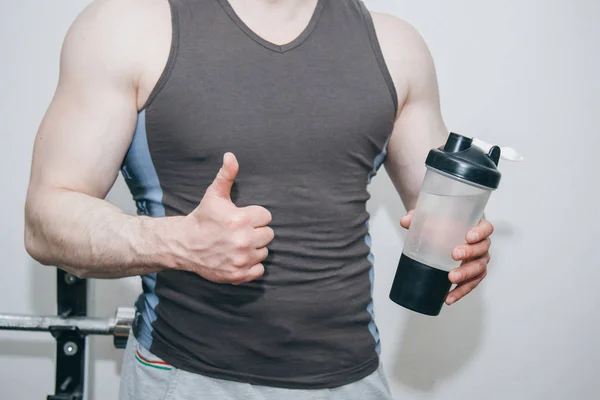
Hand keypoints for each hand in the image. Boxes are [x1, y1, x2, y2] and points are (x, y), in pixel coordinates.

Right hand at [172, 153, 273, 284]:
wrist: (184, 245)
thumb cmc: (203, 218)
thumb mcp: (214, 195)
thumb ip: (227, 175)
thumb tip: (231, 156)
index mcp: (241, 219)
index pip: (266, 217)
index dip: (255, 217)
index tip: (242, 218)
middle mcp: (243, 240)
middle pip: (269, 235)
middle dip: (256, 232)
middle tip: (240, 232)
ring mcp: (241, 259)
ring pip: (264, 252)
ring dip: (254, 249)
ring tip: (238, 244)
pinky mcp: (238, 274)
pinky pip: (259, 270)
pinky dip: (252, 266)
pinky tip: (239, 258)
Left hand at [400, 210, 493, 304]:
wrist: (442, 231)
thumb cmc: (442, 221)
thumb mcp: (431, 216)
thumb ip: (418, 216)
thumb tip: (404, 221)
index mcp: (477, 226)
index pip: (486, 228)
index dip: (480, 232)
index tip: (468, 236)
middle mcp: (481, 244)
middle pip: (482, 250)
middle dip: (470, 253)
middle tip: (454, 255)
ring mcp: (478, 260)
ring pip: (479, 269)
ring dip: (466, 274)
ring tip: (451, 278)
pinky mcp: (472, 274)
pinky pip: (471, 284)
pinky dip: (460, 291)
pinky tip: (448, 297)